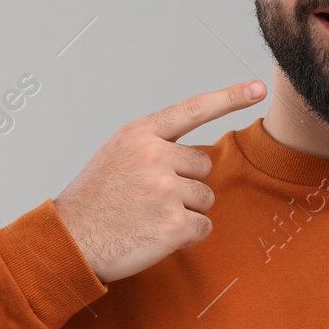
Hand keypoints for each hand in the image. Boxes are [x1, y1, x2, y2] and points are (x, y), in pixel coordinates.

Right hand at [53, 80, 266, 282]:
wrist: (69, 240)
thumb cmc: (95, 200)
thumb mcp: (116, 155)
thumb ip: (154, 147)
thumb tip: (198, 159)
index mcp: (139, 134)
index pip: (192, 110)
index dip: (229, 97)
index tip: (258, 88)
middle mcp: (154, 156)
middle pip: (203, 166)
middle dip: (186, 185)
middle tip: (149, 199)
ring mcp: (165, 189)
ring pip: (205, 198)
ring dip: (185, 212)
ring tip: (148, 217)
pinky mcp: (173, 223)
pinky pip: (203, 227)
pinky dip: (187, 237)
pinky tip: (155, 235)